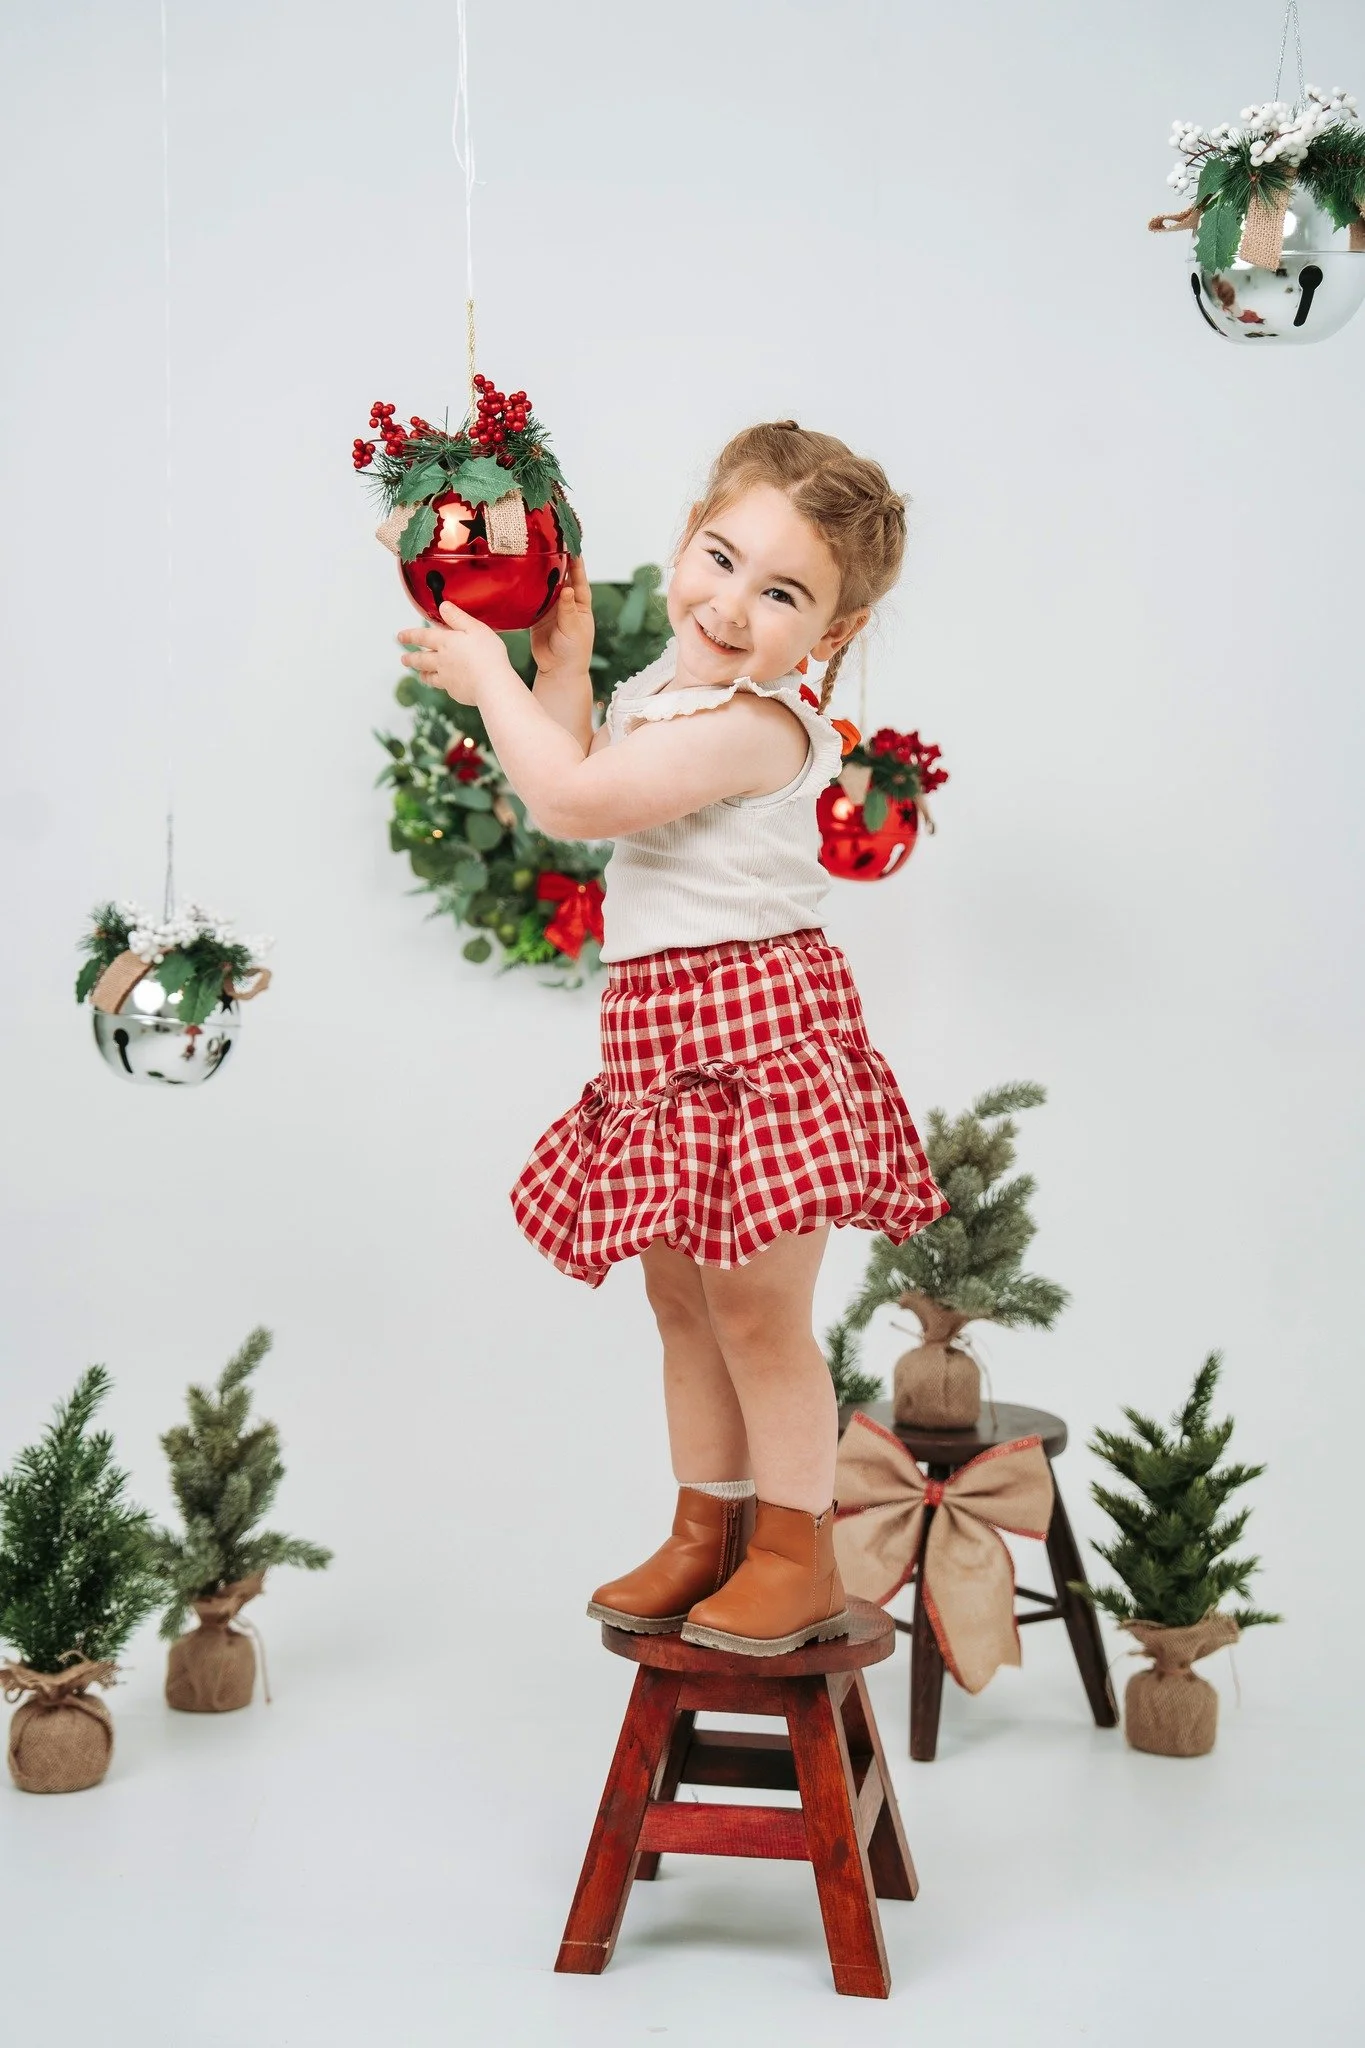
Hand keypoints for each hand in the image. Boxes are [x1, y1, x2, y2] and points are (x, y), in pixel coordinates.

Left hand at [395, 600, 507, 705]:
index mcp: (446, 642)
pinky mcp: (454, 691)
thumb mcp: (475, 628)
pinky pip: (443, 687)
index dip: (410, 635)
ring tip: (419, 673)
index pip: (423, 636)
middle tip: (403, 659)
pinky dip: (440, 684)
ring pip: (429, 675)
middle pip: (421, 659)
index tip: (400, 636)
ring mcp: (446, 678)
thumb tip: (443, 606)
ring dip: (422, 673)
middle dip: (411, 658)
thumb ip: (458, 617)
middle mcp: (441, 660)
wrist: (492, 684)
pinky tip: (444, 684)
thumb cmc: (488, 655)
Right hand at [529, 555, 593, 678]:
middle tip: (549, 544)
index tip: (571, 546)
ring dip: (541, 574)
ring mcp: (551, 609)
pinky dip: (527, 590)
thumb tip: (569, 589)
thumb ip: (568, 610)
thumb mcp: (573, 629)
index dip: (576, 563)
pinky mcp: (537, 616)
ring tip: (533, 556)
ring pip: (546, 587)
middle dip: (556, 563)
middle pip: (561, 578)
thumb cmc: (573, 652)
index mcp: (581, 605)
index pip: (579, 579)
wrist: (558, 671)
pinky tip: (521, 578)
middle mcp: (567, 603)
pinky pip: (532, 599)